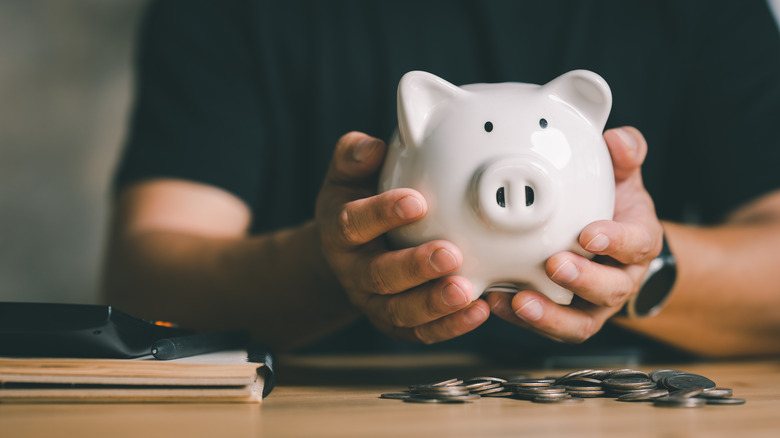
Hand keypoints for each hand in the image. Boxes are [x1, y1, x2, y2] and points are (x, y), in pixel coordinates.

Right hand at [315, 132, 489, 342]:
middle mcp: (353, 272)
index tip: (417, 202)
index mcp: (339, 232)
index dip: (382, 214)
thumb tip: (373, 147)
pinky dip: (450, 326)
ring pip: (399, 311)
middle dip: (414, 267)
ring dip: (434, 303)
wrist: (350, 253)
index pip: (353, 223)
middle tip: (450, 254)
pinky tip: (479, 311)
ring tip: (467, 291)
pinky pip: (421, 332)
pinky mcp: (397, 324)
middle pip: (378, 275)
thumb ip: (355, 156)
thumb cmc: (358, 203)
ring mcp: (374, 302)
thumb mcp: (347, 177)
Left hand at [487, 126, 663, 342]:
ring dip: (550, 314)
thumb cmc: (613, 210)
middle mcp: (620, 279)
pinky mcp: (569, 319)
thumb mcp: (623, 179)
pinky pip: (552, 328)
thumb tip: (619, 139)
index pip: (636, 244)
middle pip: (611, 288)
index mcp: (637, 242)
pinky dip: (525, 320)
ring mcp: (595, 304)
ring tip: (519, 299)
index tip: (590, 233)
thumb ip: (624, 156)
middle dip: (583, 280)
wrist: (613, 248)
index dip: (617, 241)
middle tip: (554, 265)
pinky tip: (498, 302)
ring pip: (581, 322)